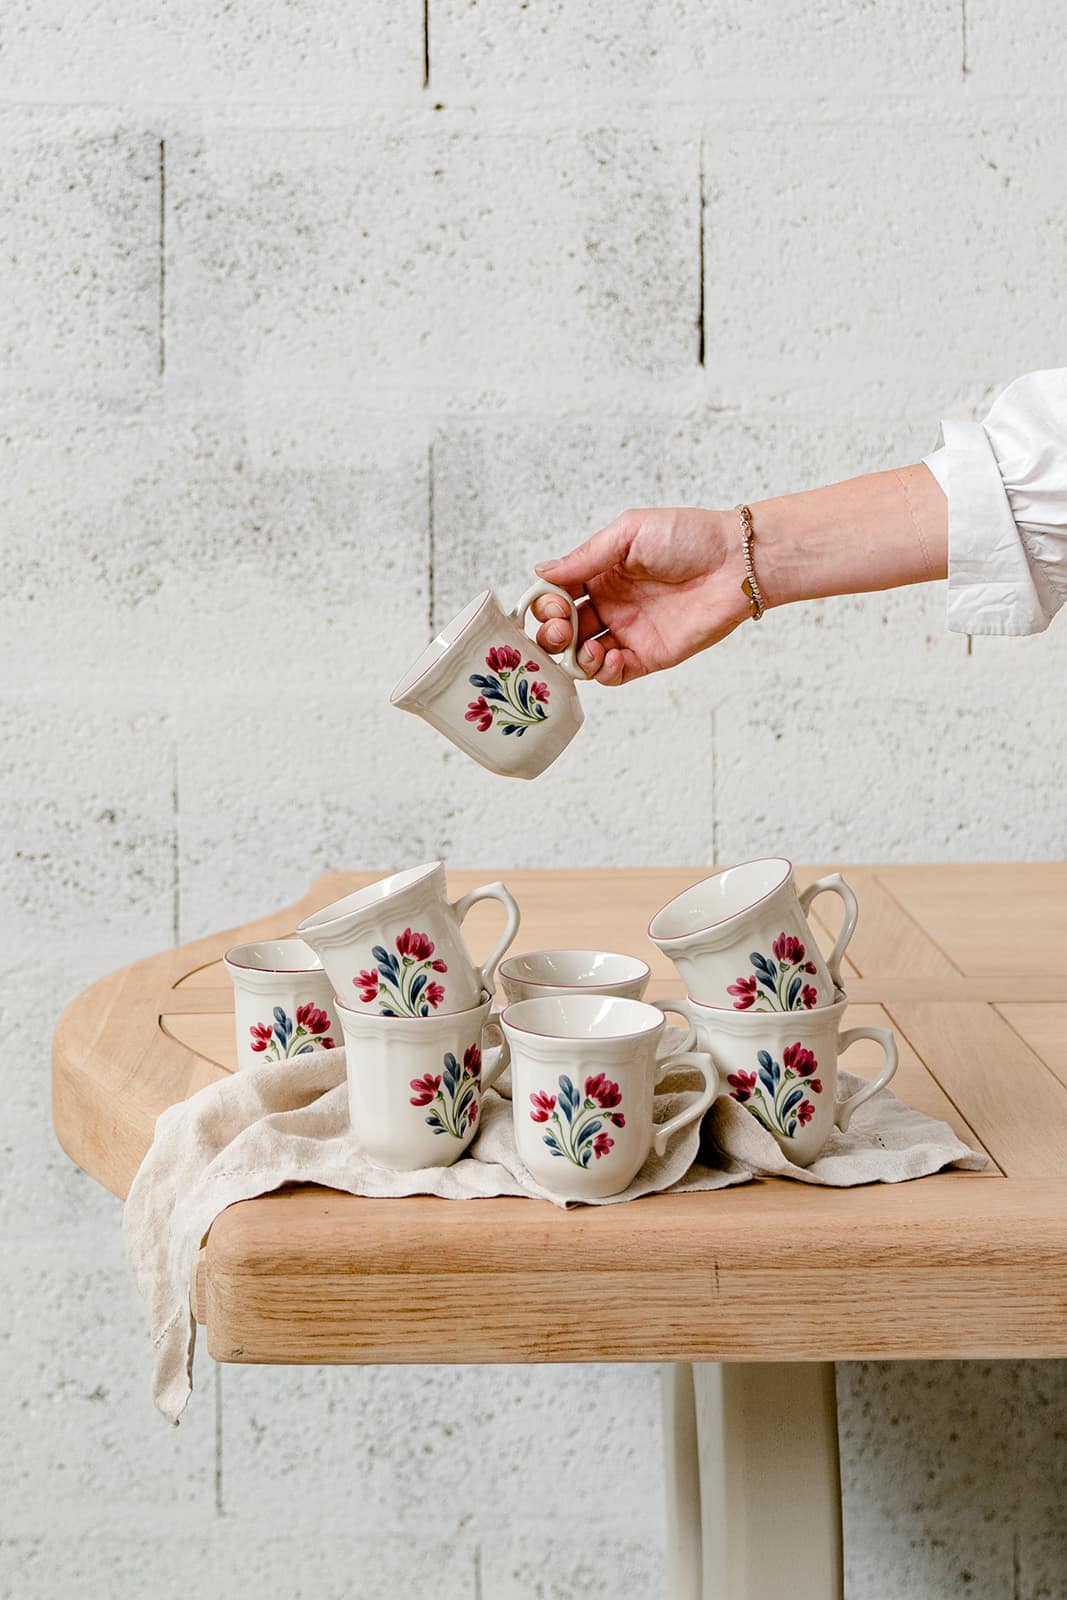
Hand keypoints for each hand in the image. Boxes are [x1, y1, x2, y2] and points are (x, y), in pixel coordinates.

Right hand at [532, 507, 747, 684]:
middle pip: (563, 631)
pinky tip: (611, 656)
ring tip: (586, 647)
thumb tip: (541, 572)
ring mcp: (629, 632)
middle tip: (561, 629)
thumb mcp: (629, 534)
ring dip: (574, 658)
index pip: (556, 597)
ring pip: (583, 658)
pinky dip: (603, 672)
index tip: (552, 605)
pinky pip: (615, 675)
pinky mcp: (650, 655)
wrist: (736, 561)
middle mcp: (610, 605)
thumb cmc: (688, 536)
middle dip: (552, 635)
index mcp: (600, 574)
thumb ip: (585, 557)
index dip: (545, 605)